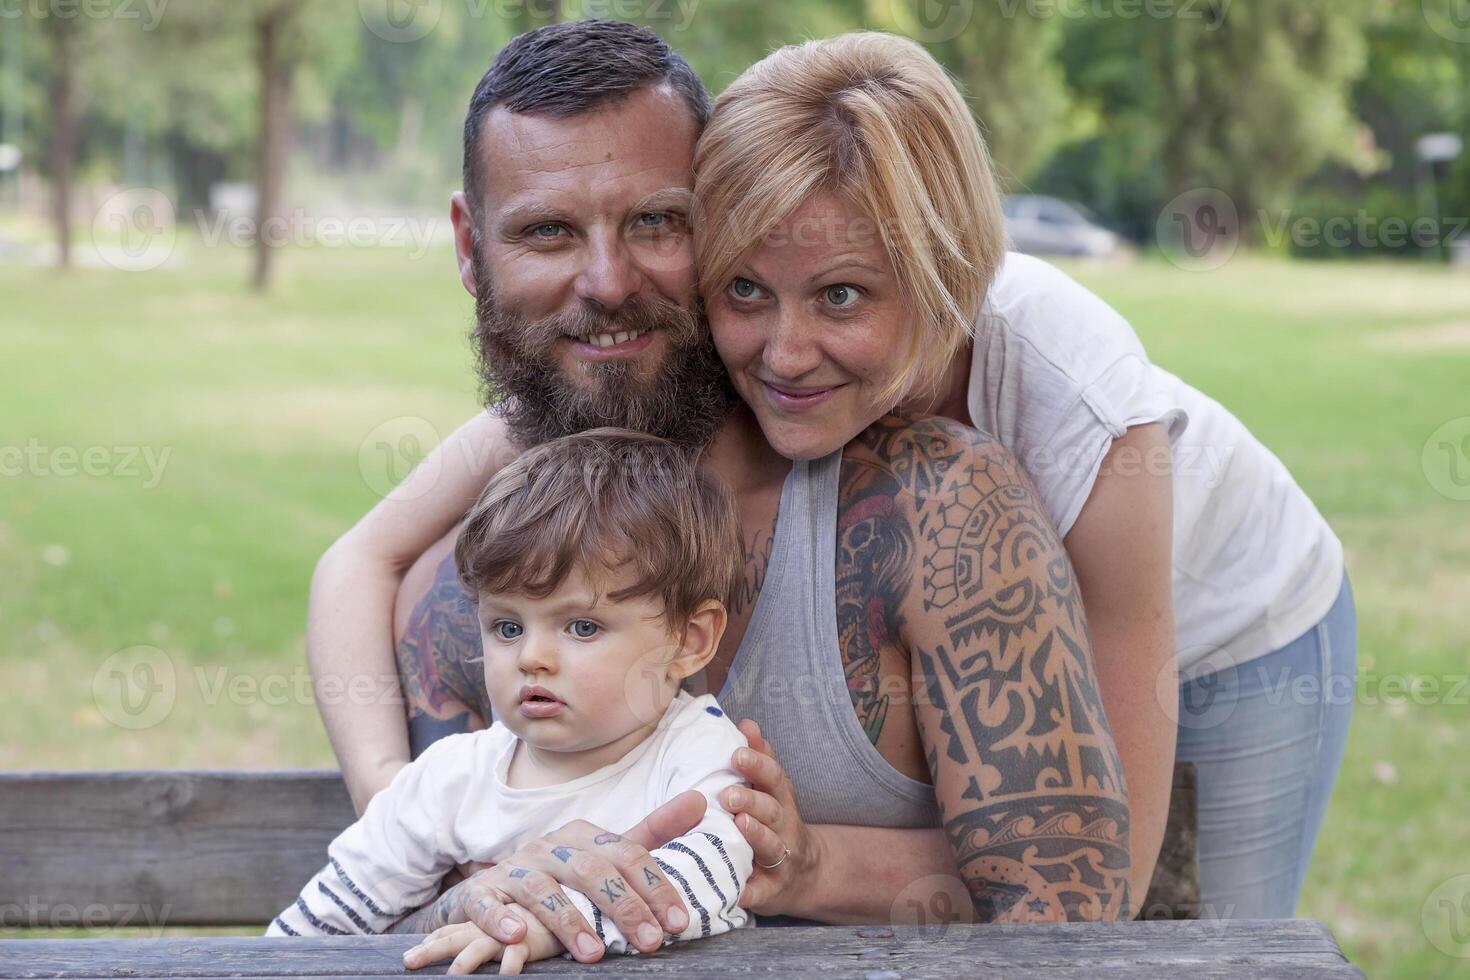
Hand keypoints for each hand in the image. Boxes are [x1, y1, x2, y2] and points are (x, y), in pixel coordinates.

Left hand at [403, 902, 560, 974]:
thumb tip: (455, 946)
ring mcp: (510, 927)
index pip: (453, 929)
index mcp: (485, 911)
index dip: (432, 942)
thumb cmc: (538, 912)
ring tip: (452, 976)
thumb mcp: (509, 920)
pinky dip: (508, 967)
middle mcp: (492, 919)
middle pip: (456, 936)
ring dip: (464, 963)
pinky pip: (516, 955)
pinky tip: (502, 977)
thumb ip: (485, 930)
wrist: (569, 886)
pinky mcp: (530, 938)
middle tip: (409, 962)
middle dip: (432, 950)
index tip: (411, 956)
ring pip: (479, 946)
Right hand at [414, 789, 705, 961]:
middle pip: (591, 870)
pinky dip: (500, 919)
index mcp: (583, 836)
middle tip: (650, 942)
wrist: (497, 889)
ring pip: (542, 889)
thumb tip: (700, 799)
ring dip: (569, 921)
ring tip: (593, 953)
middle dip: (623, 907)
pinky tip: (517, 935)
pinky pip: (488, 903)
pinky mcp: (482, 894)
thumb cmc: (564, 876)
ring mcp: (514, 869)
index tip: (679, 922)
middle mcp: (550, 846)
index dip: (656, 888)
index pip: (628, 854)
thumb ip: (652, 831)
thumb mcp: (607, 854)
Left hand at [720, 719, 821, 916]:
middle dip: (751, 800)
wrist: (805, 874)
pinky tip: (735, 889)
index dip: (757, 765)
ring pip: (771, 846)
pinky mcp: (772, 890)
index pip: (773, 777)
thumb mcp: (773, 790)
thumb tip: (746, 722)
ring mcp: (781, 859)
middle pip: (771, 810)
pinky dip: (750, 891)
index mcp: (780, 800)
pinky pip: (761, 892)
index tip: (737, 753)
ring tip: (738, 826)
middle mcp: (784, 827)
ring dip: (756, 836)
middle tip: (727, 794)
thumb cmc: (777, 823)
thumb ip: (760, 758)